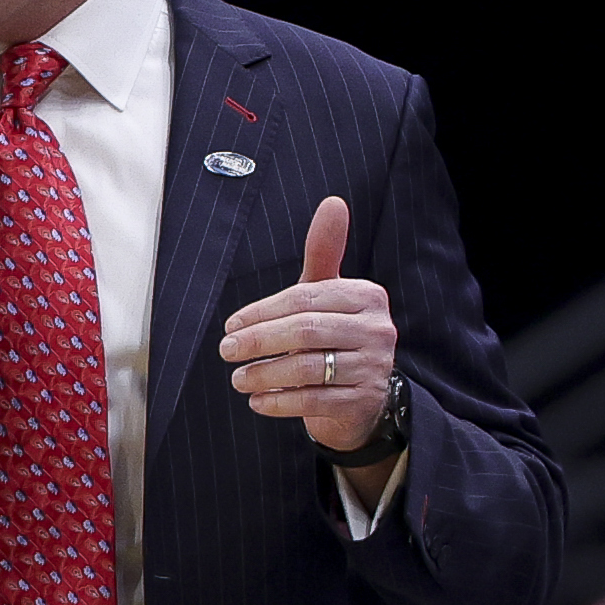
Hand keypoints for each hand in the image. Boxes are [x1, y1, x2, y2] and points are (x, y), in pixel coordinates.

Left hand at [220, 196, 397, 453]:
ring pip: (308, 368)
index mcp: (366, 296)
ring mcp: (374, 368)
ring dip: (264, 374)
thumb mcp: (328, 294)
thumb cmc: (334, 335)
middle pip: (305, 331)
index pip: (305, 299)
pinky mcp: (364, 402)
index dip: (262, 312)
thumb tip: (332, 202)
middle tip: (226, 350)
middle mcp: (377, 329)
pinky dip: (279, 401)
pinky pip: (314, 401)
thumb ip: (324, 252)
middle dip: (258, 341)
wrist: (360, 395)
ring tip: (238, 379)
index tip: (231, 325)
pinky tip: (258, 400)